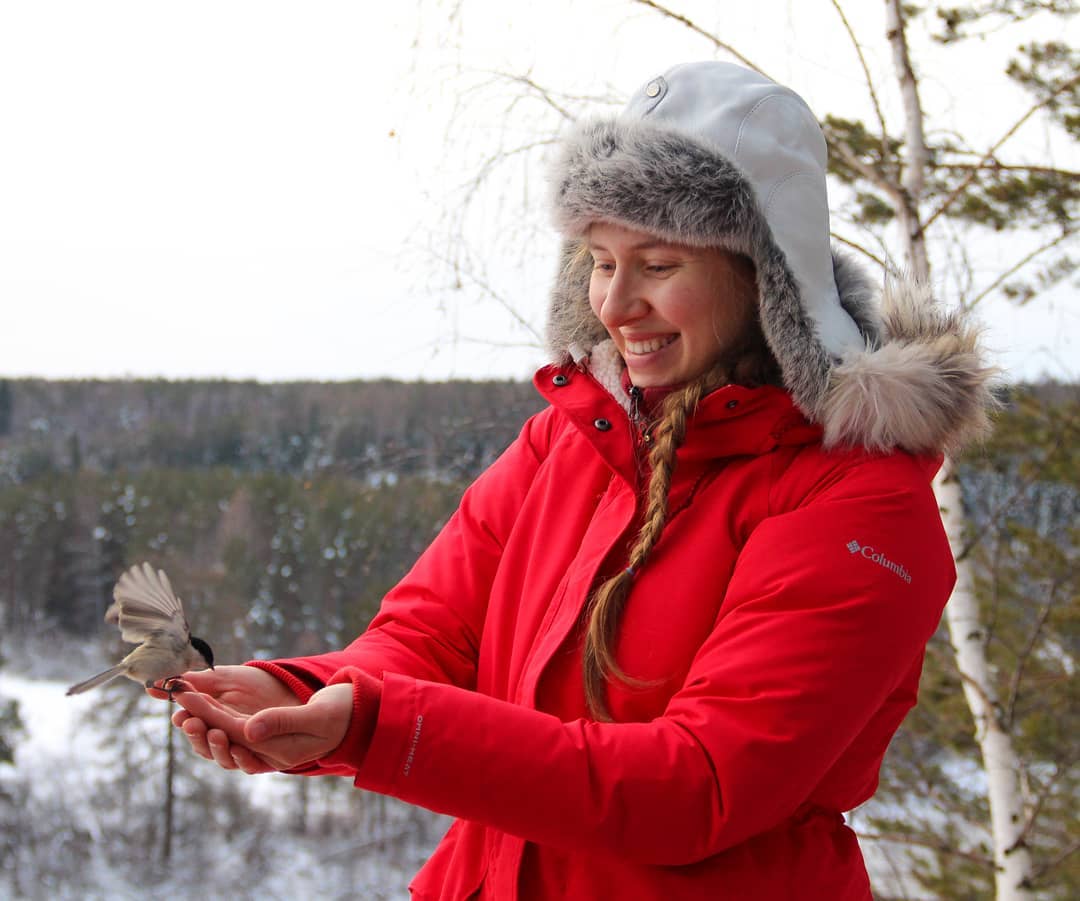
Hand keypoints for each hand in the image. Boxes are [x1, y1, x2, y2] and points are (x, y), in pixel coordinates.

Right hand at [149, 665, 301, 772]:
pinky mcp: (261, 758)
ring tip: (217, 733)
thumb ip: (191, 682)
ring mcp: (240, 750)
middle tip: (194, 723)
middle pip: (202, 745)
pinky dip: (243, 760)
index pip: (191, 725)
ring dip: (217, 748)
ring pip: (222, 758)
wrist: (290, 692)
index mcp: (209, 720)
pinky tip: (240, 749)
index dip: (185, 722)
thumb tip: (152, 685)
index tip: (180, 715)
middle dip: (197, 735)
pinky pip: (249, 765)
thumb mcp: (221, 678)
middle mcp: (221, 738)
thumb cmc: (252, 685)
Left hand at [175, 683, 353, 773]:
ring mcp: (271, 749)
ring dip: (206, 723)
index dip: (207, 712)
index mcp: (278, 750)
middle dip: (199, 718)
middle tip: (177, 698)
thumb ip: (282, 722)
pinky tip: (207, 712)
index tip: (185, 693)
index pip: (234, 731)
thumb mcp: (316, 714)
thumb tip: (247, 729)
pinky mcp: (272, 739)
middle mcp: (270, 754)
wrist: (361, 719)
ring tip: (186, 707)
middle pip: (226, 737)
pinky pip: (239, 734)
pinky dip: (220, 722)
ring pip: (229, 739)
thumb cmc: (342, 713)